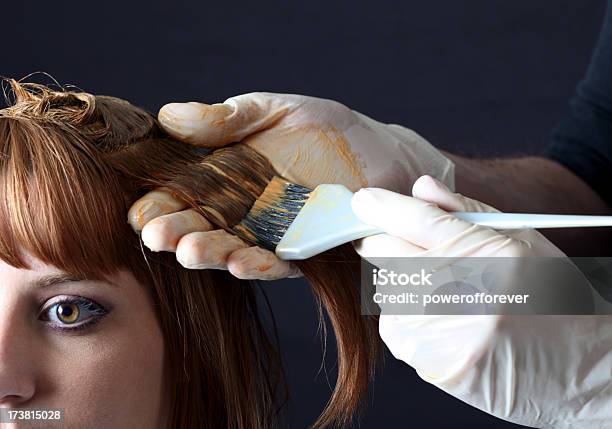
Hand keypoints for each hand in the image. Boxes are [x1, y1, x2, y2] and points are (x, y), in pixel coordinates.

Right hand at [128, 93, 452, 279]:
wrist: (380, 153)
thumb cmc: (325, 130)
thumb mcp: (272, 110)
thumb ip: (226, 118)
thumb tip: (168, 115)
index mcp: (226, 176)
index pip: (183, 193)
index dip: (160, 203)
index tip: (140, 210)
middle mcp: (241, 210)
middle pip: (201, 225)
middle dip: (177, 232)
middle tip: (156, 235)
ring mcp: (270, 234)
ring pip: (232, 249)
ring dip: (212, 253)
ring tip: (190, 250)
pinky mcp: (303, 251)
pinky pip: (278, 262)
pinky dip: (260, 264)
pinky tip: (242, 262)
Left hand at [350, 175, 611, 427]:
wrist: (581, 369)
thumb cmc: (551, 296)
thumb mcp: (520, 241)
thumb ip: (465, 212)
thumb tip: (419, 187)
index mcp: (490, 255)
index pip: (417, 220)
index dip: (382, 207)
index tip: (362, 200)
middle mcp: (466, 295)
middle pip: (386, 253)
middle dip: (385, 242)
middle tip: (405, 244)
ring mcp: (448, 335)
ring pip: (385, 290)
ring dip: (402, 283)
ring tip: (445, 292)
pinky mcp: (435, 366)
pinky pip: (395, 328)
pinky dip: (407, 317)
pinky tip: (442, 320)